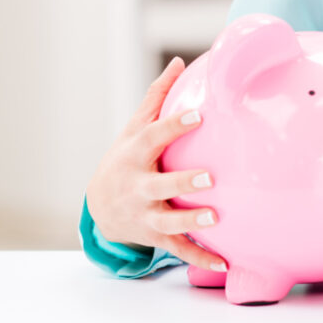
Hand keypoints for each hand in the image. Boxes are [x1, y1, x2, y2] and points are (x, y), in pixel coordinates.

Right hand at [85, 57, 227, 270]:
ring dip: (191, 221)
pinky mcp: (153, 236)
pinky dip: (200, 257)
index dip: (176, 126)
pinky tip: (224, 263)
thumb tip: (179, 60)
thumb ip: (158, 96)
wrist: (98, 206)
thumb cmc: (126, 157)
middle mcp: (137, 186)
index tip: (200, 114)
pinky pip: (178, 248)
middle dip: (183, 182)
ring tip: (216, 218)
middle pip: (159, 185)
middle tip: (210, 177)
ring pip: (168, 221)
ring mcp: (144, 214)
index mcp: (135, 154)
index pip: (155, 137)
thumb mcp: (135, 127)